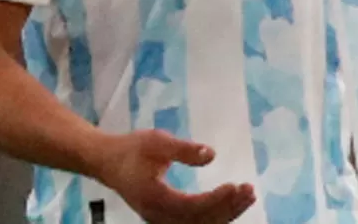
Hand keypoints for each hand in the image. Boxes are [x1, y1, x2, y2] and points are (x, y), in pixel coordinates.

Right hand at [91, 130, 255, 223]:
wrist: (107, 162)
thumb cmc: (131, 149)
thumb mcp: (156, 141)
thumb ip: (183, 150)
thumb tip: (212, 155)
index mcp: (155, 198)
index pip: (192, 206)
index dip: (217, 200)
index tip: (237, 185)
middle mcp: (159, 216)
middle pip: (200, 221)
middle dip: (229, 208)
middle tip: (250, 190)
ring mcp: (162, 220)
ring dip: (226, 213)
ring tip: (247, 196)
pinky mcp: (166, 218)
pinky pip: (195, 222)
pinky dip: (216, 215)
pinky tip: (231, 203)